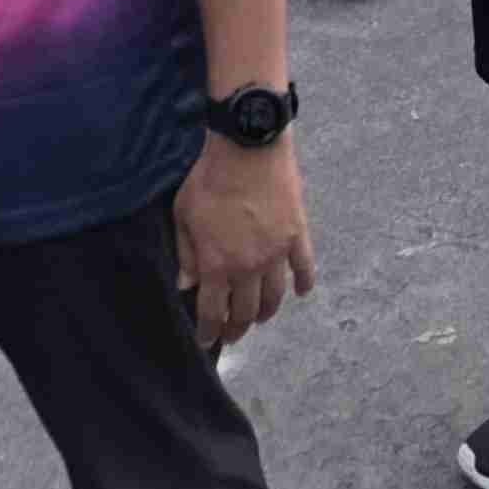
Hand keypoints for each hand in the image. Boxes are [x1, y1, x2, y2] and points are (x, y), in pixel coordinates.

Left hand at [174, 135, 316, 351]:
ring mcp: (277, 253)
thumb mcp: (184, 215)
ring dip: (267, 313)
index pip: (213, 313)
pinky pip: (304, 268)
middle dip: (237, 328)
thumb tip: (186, 284)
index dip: (209, 332)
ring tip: (261, 318)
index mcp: (217, 265)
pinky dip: (304, 283)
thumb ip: (186, 254)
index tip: (206, 341)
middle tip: (232, 333)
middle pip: (246, 311)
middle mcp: (249, 267)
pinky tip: (301, 292)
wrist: (248, 147)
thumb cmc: (209, 179)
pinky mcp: (296, 235)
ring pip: (274, 297)